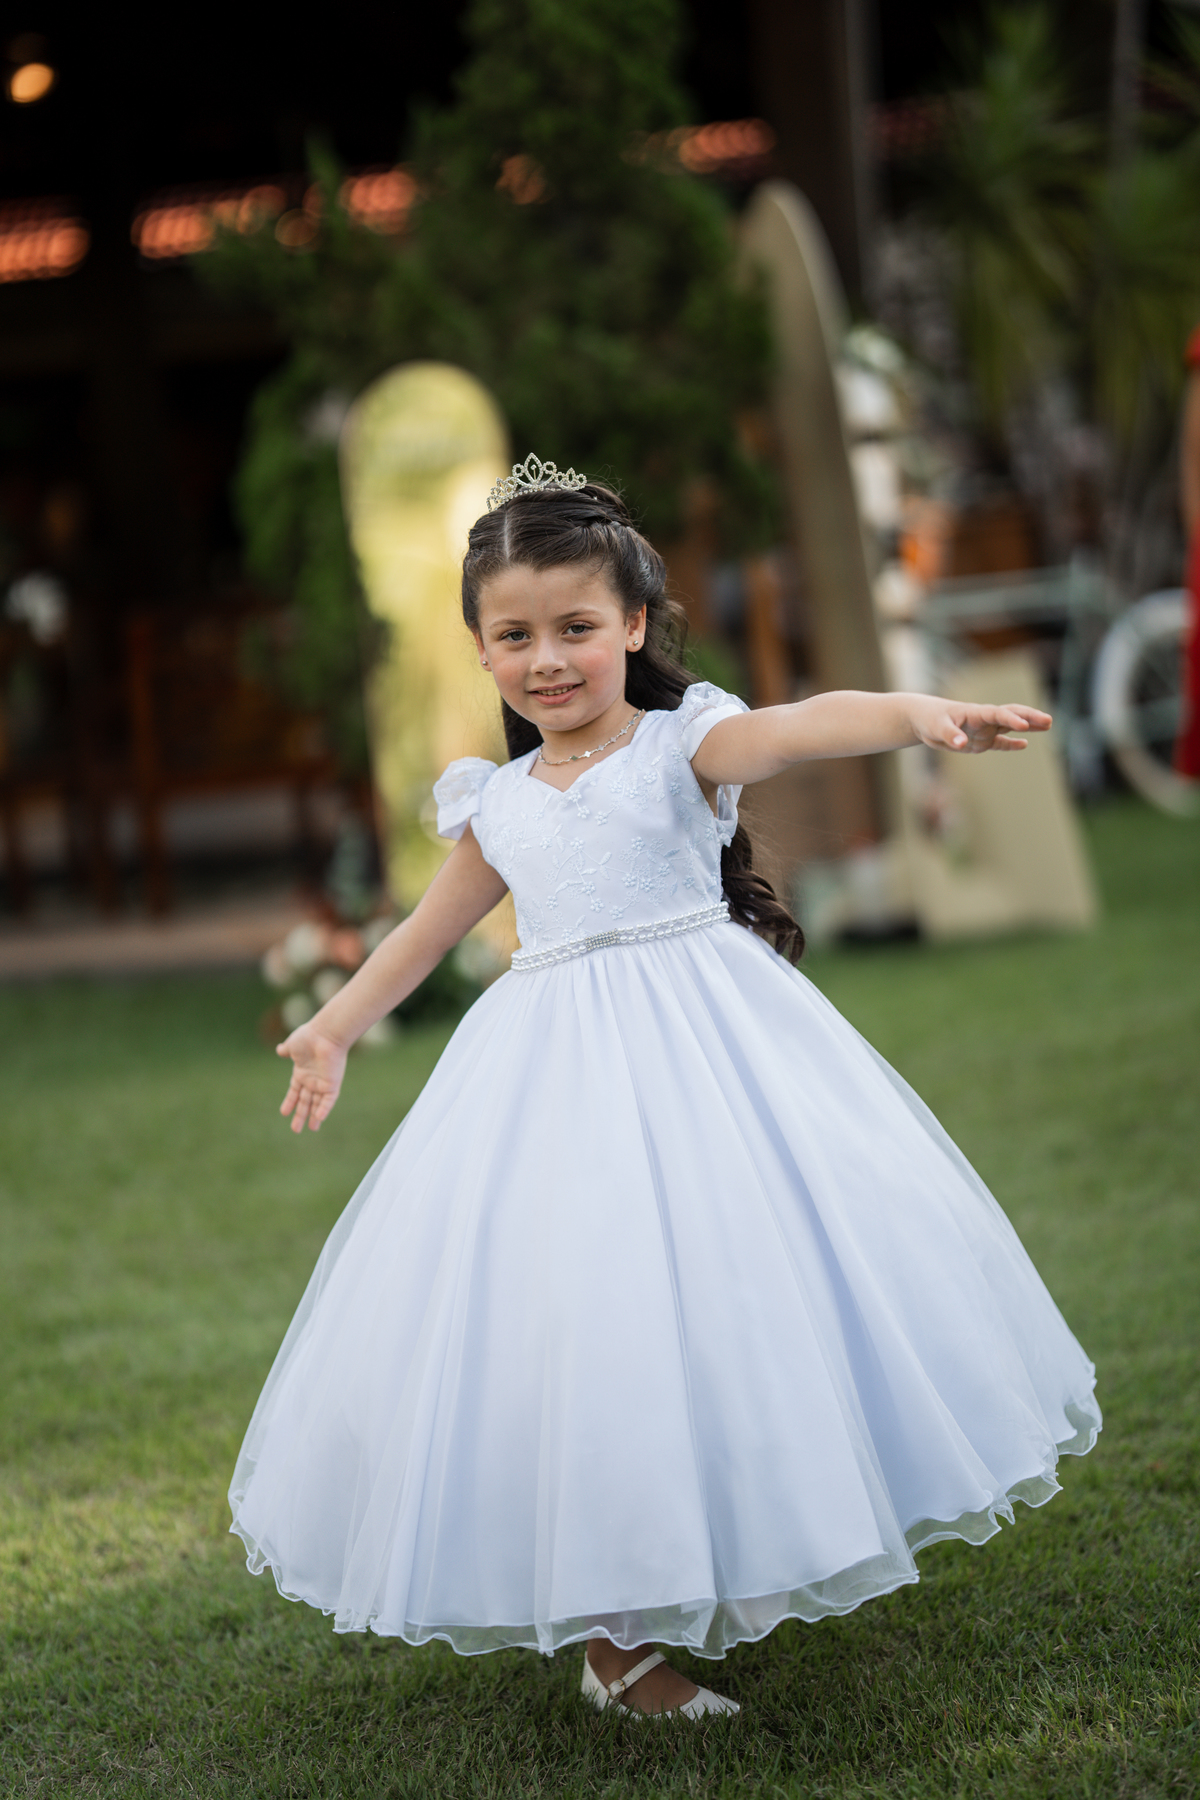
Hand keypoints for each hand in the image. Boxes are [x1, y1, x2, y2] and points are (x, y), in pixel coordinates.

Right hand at [277, 1023, 347, 1133]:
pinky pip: (328, 1099)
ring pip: (317, 1103)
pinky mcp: (332, 1083)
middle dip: (300, 1115)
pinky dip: (324, 1108)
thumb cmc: (308, 1037)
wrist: (325, 1033)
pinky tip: (319, 1118)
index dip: (290, 1102)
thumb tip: (280, 1049)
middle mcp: (312, 1078)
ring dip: (313, 1116)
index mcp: (302, 1071)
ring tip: (311, 1129)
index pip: (295, 1091)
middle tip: (296, 1129)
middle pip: (305, 1101)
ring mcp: (323, 1081)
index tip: (283, 1113)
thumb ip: (287, 1050)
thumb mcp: (293, 1045)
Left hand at [912, 699, 1051, 754]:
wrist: (923, 720)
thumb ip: (950, 735)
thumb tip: (961, 744)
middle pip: (1011, 715)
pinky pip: (999, 742)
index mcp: (976, 713)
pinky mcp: (979, 741)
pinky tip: (1024, 745)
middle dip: (1030, 717)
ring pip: (1010, 726)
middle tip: (1048, 720)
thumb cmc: (929, 719)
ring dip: (1028, 726)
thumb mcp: (937, 728)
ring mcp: (984, 730)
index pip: (998, 714)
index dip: (1012, 719)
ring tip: (1048, 725)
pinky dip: (1011, 744)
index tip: (1025, 726)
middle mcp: (984, 720)